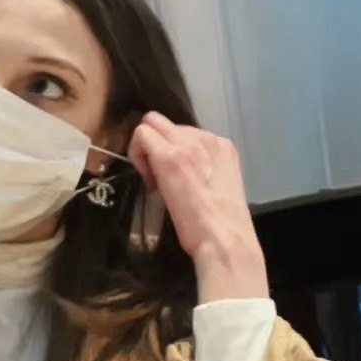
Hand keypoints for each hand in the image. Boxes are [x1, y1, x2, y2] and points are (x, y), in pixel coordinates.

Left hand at [127, 112, 267, 302]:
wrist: (223, 238)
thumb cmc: (219, 224)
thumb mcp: (216, 185)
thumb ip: (200, 169)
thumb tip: (178, 169)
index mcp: (221, 146)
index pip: (183, 132)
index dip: (170, 151)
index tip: (170, 177)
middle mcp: (206, 138)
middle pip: (164, 122)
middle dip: (154, 144)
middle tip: (156, 176)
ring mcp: (188, 144)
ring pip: (151, 123)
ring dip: (146, 148)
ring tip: (155, 180)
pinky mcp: (169, 156)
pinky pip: (141, 135)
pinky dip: (137, 154)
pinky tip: (148, 179)